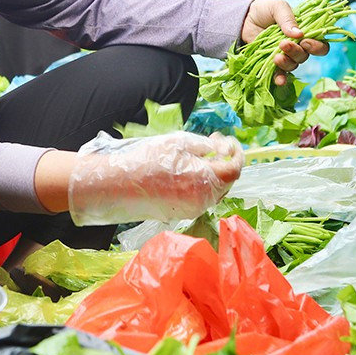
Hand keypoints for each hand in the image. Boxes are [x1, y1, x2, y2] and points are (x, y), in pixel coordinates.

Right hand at [67, 131, 242, 224]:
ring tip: (197, 156)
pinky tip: (185, 171)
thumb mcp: (179, 142)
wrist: (119, 185)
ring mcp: (191, 209)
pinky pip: (199, 197)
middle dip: (224, 161)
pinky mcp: (180, 213)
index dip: (236, 153)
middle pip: (226, 181)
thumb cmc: (147, 160)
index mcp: (205, 181)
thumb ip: (206, 146)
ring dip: (211, 172)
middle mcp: (203, 200)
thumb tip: (222, 149)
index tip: (229, 141)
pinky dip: (199, 183)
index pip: (234, 169)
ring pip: (213, 191)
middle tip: (213, 142)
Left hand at [240, 0, 328, 85]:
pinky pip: (280, 74)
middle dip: (296, 52)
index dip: (317, 46)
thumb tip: (299, 34)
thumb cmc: (266, 10)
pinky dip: (280, 78)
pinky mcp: (272, 63)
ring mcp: (285, 56)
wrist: (245, 18)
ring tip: (276, 57)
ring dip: (286, 63)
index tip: (306, 41)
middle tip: (283, 44)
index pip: (320, 44)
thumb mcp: (278, 7)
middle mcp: (298, 46)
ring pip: (293, 65)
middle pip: (304, 56)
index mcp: (305, 32)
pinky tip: (279, 80)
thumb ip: (288, 18)